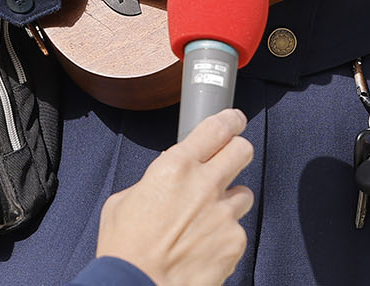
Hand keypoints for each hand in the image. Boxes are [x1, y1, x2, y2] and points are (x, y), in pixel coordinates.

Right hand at [96, 108, 253, 285]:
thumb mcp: (125, 200)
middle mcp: (205, 185)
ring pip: (244, 194)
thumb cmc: (126, 249)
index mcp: (175, 167)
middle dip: (238, 151)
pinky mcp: (234, 242)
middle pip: (242, 151)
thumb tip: (165, 174)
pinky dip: (225, 236)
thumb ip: (152, 180)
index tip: (234, 120)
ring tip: (208, 219)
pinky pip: (238, 230)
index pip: (216, 128)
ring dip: (229, 201)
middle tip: (230, 158)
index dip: (230, 120)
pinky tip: (205, 246)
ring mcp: (223, 215)